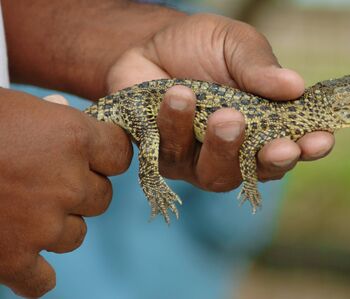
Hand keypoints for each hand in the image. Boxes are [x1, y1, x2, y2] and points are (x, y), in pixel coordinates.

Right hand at [0, 89, 131, 296]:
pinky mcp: (11, 259)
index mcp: (72, 136)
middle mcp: (66, 181)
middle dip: (79, 192)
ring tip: (19, 212)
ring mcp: (42, 224)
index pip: (120, 153)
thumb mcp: (14, 106)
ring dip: (55, 227)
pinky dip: (32, 273)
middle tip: (46, 183)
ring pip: (76, 235)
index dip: (106, 156)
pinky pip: (43, 281)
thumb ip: (50, 115)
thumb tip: (67, 111)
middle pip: (101, 197)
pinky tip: (17, 257)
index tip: (93, 158)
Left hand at [106, 13, 333, 190]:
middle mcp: (232, 152)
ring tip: (196, 100)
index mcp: (262, 127)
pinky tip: (172, 95)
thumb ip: (259, 67)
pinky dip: (169, 127)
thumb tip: (295, 86)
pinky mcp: (161, 156)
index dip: (306, 149)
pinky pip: (165, 156)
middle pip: (250, 172)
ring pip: (210, 172)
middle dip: (253, 156)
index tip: (318, 140)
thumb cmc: (203, 47)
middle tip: (241, 122)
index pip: (291, 148)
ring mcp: (196, 160)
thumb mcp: (235, 44)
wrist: (152, 43)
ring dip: (210, 142)